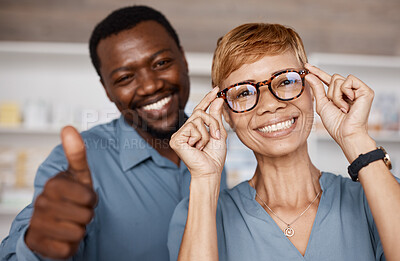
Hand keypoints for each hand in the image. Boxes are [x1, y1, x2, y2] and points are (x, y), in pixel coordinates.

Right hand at [25, 126, 96, 258]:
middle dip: (86, 216)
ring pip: (77, 234)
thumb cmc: (71, 196)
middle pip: (85, 216)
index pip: (89, 197)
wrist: (53, 222)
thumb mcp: (78, 175)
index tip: (84, 198)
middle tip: (77, 211)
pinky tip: (62, 237)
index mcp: (53, 184)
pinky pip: (67, 250)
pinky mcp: (37, 243)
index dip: (92, 200)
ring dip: (79, 231)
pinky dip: (70, 246)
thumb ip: (77, 154)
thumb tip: (68, 127)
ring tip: (70, 223)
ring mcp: (37, 223)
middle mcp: (41, 202)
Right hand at [170, 87, 226, 178]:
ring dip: (207, 134)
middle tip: (216, 137)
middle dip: (213, 124)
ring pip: (197, 120)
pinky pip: (192, 128)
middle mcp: (184, 130)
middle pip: (200, 113)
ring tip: (204, 146)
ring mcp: (178, 135)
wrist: (210, 171)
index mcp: (194, 128)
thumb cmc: (214, 156)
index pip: (200, 110)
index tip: (216, 89)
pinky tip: (197, 148)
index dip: (207, 99)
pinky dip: (200, 138)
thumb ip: (216, 116)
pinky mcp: (176, 140)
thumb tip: (217, 99)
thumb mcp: (219, 133)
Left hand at [305, 64, 374, 150]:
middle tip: (337, 107)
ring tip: (343, 107)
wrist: (345, 133)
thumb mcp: (322, 104)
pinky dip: (345, 92)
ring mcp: (358, 90)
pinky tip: (350, 103)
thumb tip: (309, 75)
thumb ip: (317, 88)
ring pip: (338, 80)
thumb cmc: (335, 123)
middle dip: (330, 93)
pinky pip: (348, 80)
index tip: (306, 66)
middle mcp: (350, 90)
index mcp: (339, 94)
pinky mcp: (366, 90)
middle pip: (333, 78)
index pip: (327, 79)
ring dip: (336, 95)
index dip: (317, 72)